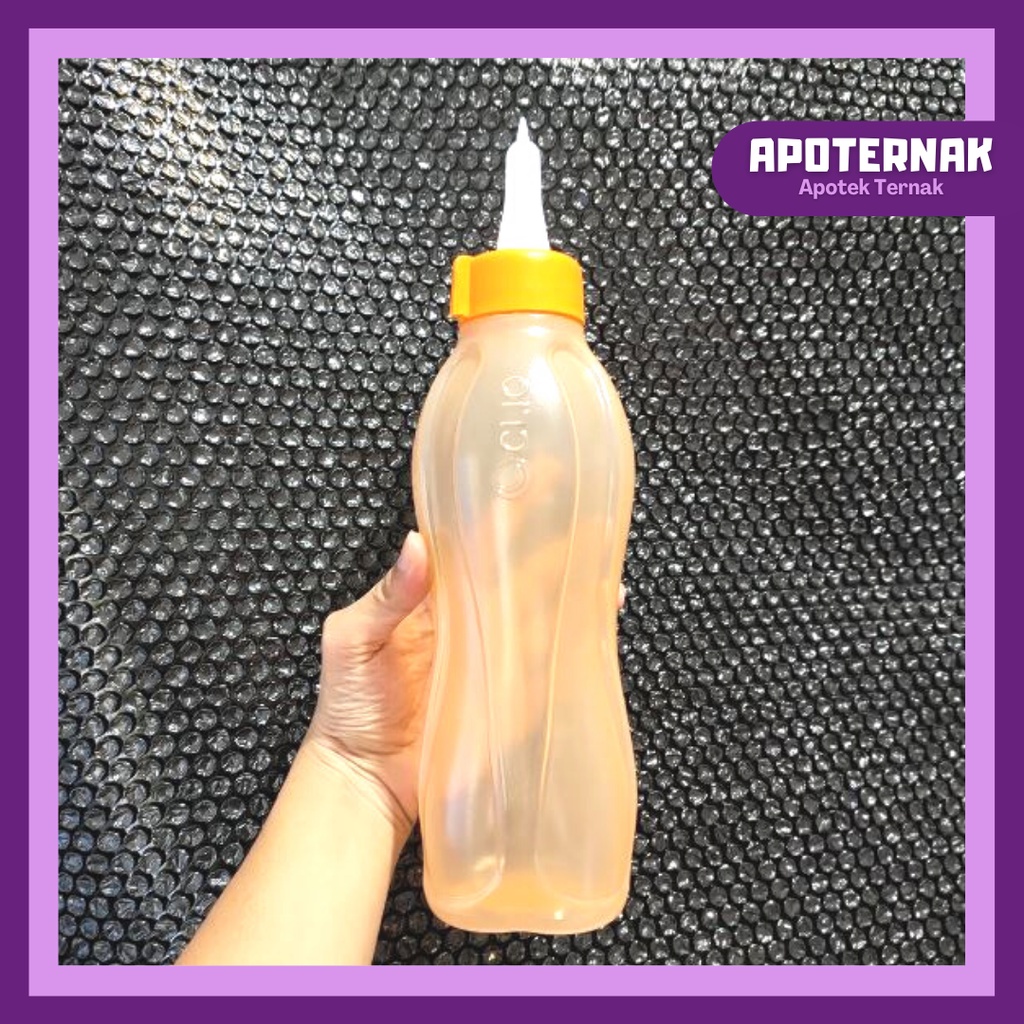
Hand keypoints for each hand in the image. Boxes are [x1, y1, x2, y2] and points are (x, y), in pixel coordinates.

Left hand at [305, 531, 627, 834]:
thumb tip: (416, 545)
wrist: (364, 780)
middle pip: (519, 574)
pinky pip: (550, 667)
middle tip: (584, 512)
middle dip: (553, 541)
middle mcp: (470, 624)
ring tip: (601, 562)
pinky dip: (576, 645)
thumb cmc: (348, 708)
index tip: (531, 479)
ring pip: (542, 615)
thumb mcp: (352, 641)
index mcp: (434, 600)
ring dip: (573, 588)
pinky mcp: (512, 700)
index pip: (475, 546)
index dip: (504, 513)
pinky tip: (596, 622)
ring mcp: (495, 661)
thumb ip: (386, 597)